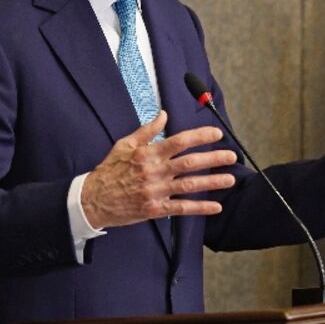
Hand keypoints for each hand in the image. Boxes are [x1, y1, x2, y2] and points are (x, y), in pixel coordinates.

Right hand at [81, 111, 237, 229]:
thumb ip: (147, 130)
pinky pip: (181, 208)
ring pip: (189, 185)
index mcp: (148, 153)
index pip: (179, 141)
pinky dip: (200, 208)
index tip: (216, 133)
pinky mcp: (155, 209)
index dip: (200, 136)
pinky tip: (215, 206)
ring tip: (230, 179)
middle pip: (189, 162)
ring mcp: (156, 191)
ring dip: (212, 182)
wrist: (93, 199)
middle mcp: (154, 171)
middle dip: (213, 158)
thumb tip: (163, 115)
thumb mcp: (124, 144)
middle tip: (231, 155)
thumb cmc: (109, 170)